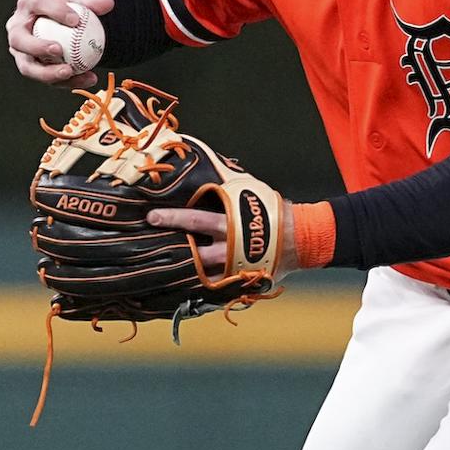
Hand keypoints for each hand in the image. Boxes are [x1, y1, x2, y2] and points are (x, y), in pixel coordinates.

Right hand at [6, 0, 115, 86]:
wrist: (59, 21)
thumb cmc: (67, 6)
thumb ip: (91, 1)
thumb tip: (108, 3)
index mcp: (28, 3)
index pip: (39, 4)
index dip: (56, 12)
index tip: (76, 20)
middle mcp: (17, 28)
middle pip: (19, 40)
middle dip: (36, 47)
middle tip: (58, 50)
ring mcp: (20, 51)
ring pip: (28, 66)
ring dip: (47, 72)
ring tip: (69, 72)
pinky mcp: (32, 67)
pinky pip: (48, 79)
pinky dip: (68, 81)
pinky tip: (88, 79)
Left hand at [146, 186, 306, 281]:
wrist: (301, 237)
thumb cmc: (274, 210)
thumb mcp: (249, 191)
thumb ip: (226, 183)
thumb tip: (206, 160)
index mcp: (230, 223)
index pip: (195, 220)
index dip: (172, 218)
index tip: (151, 216)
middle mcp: (229, 247)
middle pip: (193, 252)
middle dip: (170, 249)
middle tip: (148, 247)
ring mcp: (233, 267)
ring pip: (201, 274)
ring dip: (181, 272)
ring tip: (158, 270)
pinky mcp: (240, 280)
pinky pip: (216, 287)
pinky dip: (199, 288)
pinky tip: (180, 288)